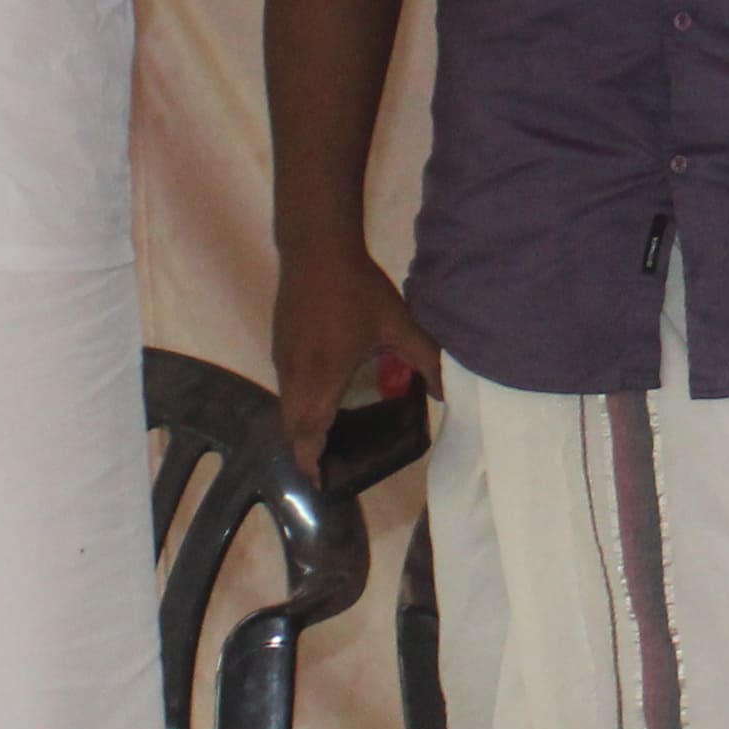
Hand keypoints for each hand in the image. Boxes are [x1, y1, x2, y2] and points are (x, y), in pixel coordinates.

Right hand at [273, 244, 437, 466]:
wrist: (315, 247)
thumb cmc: (357, 289)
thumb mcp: (398, 325)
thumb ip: (426, 359)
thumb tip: (448, 392)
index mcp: (321, 379)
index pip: (307, 433)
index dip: (311, 461)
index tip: (321, 481)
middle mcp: (294, 375)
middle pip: (291, 426)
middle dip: (306, 449)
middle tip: (329, 463)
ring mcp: (282, 357)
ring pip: (286, 405)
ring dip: (301, 424)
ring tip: (328, 435)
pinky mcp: (280, 341)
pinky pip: (286, 384)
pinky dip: (298, 400)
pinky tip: (322, 393)